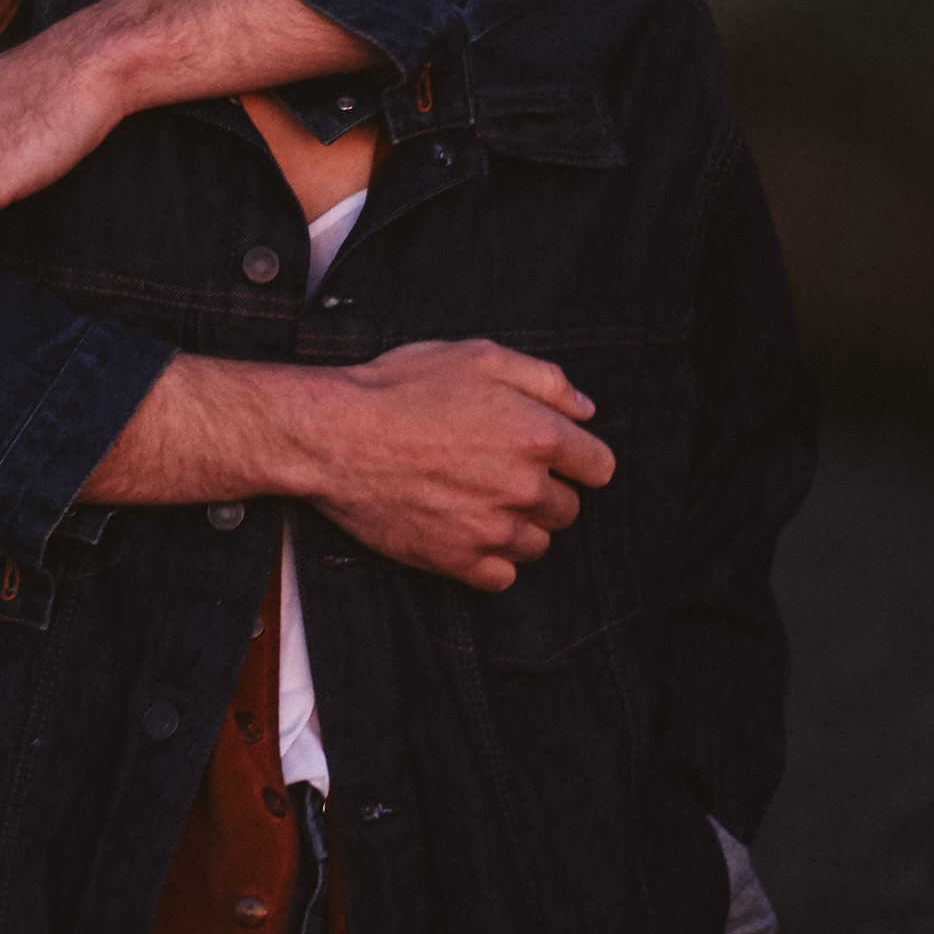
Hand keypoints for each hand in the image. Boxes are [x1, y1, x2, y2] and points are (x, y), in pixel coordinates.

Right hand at [297, 339, 613, 591]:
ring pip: (537, 545)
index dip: (575, 458)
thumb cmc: (401, 389)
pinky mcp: (457, 561)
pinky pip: (502, 577)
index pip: (599, 467)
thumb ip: (545, 379)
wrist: (335, 436)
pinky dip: (490, 560)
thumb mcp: (477, 356)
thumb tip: (585, 410)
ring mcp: (492, 531)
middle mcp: (524, 488)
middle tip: (498, 470)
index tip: (550, 454)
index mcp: (538, 436)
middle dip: (542, 491)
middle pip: (567, 509)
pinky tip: (464, 530)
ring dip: (518, 526)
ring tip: (476, 499)